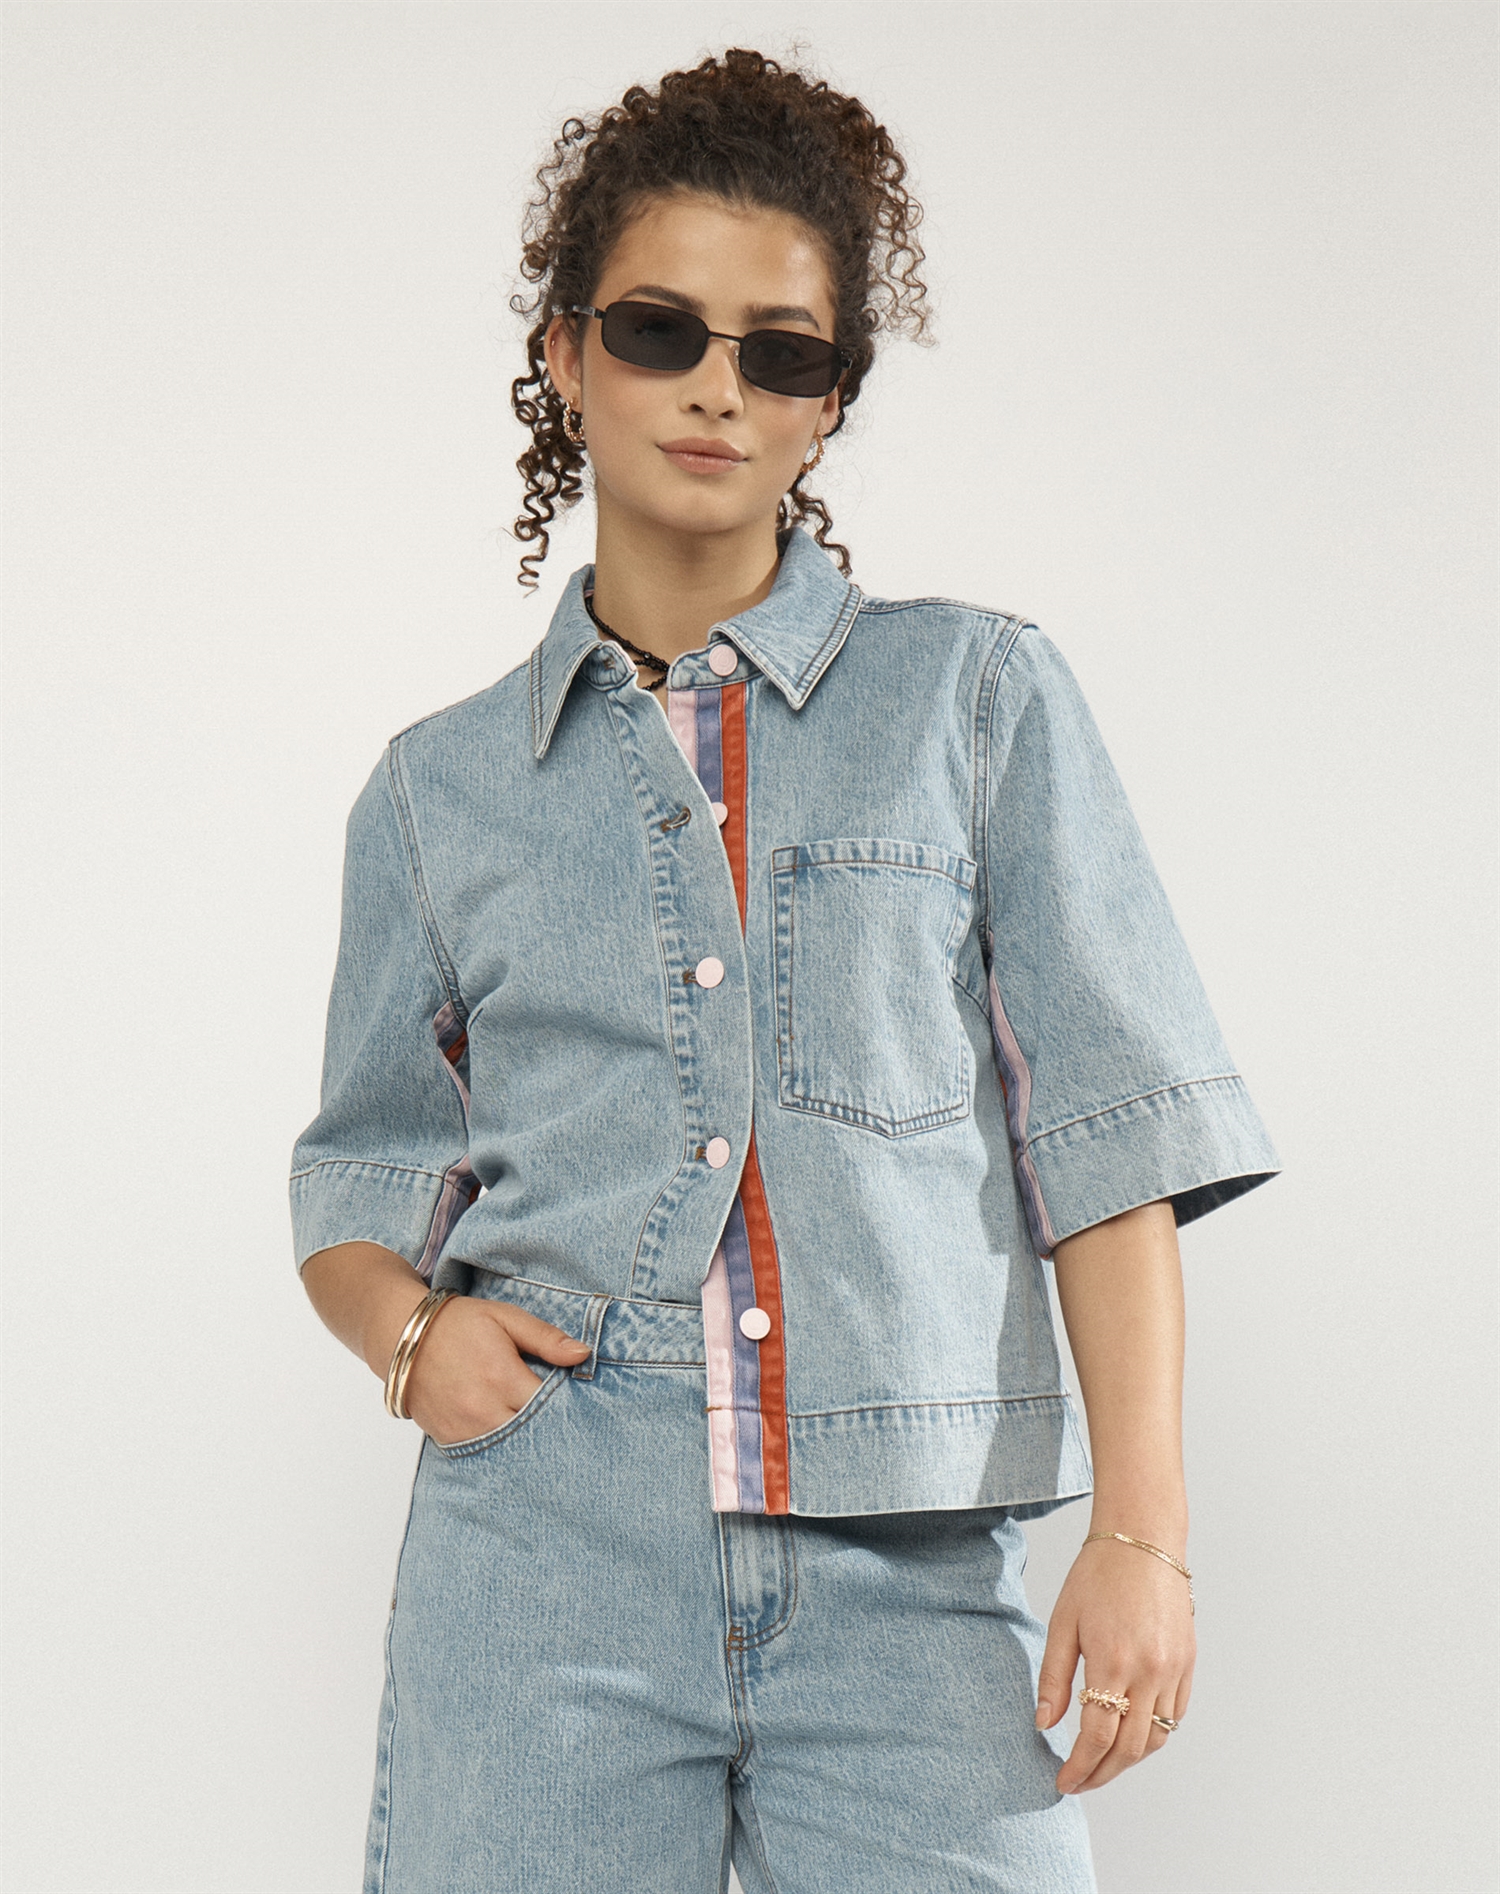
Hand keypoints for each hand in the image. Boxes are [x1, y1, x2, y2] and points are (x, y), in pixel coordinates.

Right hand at [401, 1296, 590, 1446]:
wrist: (403, 1336)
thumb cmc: (459, 1323)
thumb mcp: (506, 1318)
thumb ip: (546, 1338)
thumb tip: (583, 1355)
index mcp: (503, 1376)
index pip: (550, 1406)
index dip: (567, 1406)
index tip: (579, 1403)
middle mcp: (483, 1409)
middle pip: (533, 1433)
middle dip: (550, 1429)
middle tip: (568, 1426)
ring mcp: (464, 1428)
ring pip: (510, 1449)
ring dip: (527, 1441)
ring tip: (543, 1433)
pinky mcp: (449, 1439)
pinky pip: (485, 1453)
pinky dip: (501, 1447)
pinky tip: (513, 1437)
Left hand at [1034, 1533, 1195, 1793]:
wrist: (1143, 1540)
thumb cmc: (1097, 1576)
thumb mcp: (1063, 1622)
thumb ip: (1054, 1678)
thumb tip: (1044, 1725)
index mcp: (1113, 1661)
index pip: (1097, 1737)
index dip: (1079, 1767)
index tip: (1063, 1782)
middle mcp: (1150, 1672)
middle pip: (1129, 1749)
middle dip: (1103, 1774)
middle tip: (1080, 1782)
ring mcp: (1174, 1670)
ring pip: (1156, 1739)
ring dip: (1128, 1760)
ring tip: (1102, 1763)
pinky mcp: (1188, 1663)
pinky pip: (1175, 1717)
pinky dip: (1153, 1735)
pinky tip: (1131, 1734)